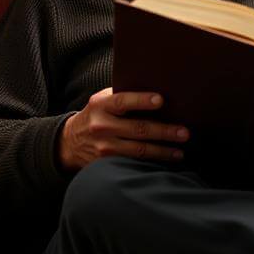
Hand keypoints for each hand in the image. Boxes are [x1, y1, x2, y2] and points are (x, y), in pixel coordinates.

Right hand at [58, 87, 189, 171]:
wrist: (69, 142)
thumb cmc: (96, 115)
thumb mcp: (102, 100)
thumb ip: (122, 96)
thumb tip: (156, 90)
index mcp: (101, 105)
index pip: (123, 101)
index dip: (142, 100)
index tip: (161, 100)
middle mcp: (101, 126)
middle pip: (138, 129)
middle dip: (164, 131)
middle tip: (184, 132)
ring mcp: (104, 147)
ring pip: (138, 151)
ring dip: (163, 152)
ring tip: (180, 151)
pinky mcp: (106, 164)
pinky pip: (133, 163)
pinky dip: (151, 163)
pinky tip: (165, 161)